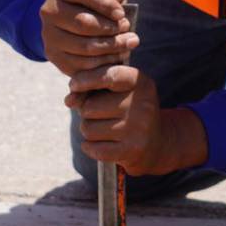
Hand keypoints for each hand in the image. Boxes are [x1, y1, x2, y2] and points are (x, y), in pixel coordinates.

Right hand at [39, 0, 136, 75]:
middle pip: (83, 23)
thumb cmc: (100, 0)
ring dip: (112, 46)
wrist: (85, 18)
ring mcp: (49, 36)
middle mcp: (49, 11)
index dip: (104, 3)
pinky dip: (105, 62)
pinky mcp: (54, 57)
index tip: (121, 14)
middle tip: (127, 28)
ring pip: (84, 46)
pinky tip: (118, 55)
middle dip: (110, 28)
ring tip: (128, 42)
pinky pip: (82, 65)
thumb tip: (117, 15)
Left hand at [65, 65, 207, 173]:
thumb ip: (90, 88)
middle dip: (87, 113)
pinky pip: (94, 148)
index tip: (73, 85)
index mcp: (140, 82)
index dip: (85, 79)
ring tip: (104, 130)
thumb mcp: (115, 92)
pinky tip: (99, 145)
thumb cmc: (127, 111)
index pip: (109, 75)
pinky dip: (89, 147)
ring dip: (89, 131)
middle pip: (89, 107)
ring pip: (88, 129)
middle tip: (101, 116)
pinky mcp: (132, 150)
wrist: (156, 143)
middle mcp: (142, 104)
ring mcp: (138, 129)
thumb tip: (69, 100)